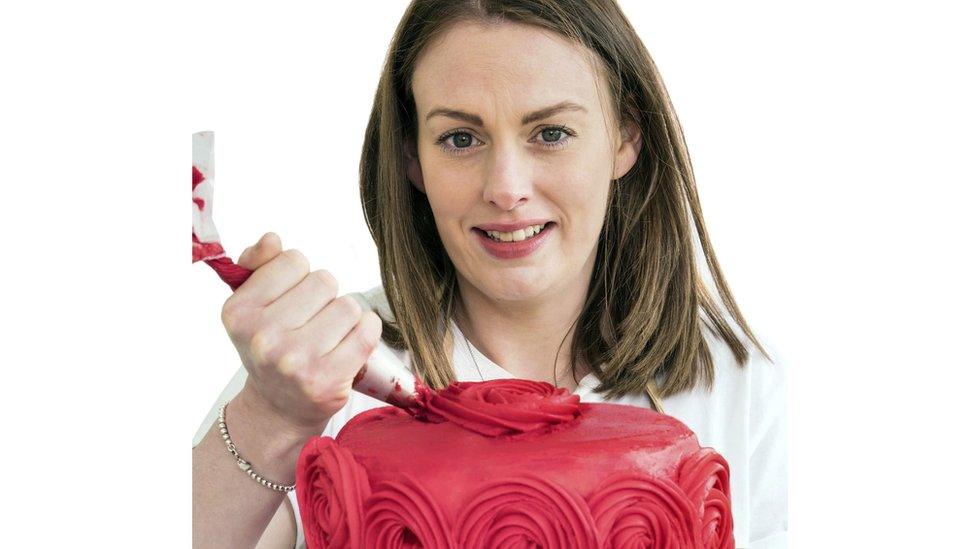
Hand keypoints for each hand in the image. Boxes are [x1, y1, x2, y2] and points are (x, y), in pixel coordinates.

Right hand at [220, 232, 382, 430]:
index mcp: (239, 313)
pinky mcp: (327, 381)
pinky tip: (350, 344)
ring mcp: (295, 362)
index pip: (293, 260)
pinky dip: (366, 332)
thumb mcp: (252, 306)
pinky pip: (366, 331)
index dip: (299, 277)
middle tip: (311, 323)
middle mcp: (263, 338)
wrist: (278, 408)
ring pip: (348, 306)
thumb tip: (272, 239)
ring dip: (345, 317)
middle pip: (325, 280)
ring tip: (328, 337)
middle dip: (324, 297)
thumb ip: (260, 265)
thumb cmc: (271, 348)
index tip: (291, 301)